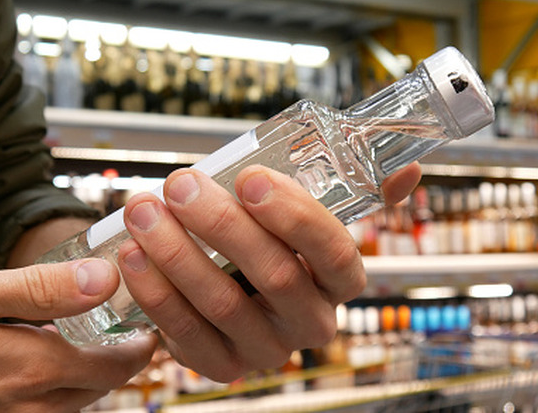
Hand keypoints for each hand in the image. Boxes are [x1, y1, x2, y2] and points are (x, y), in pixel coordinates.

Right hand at [0, 261, 155, 412]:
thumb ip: (34, 290)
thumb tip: (100, 278)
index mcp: (24, 368)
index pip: (113, 365)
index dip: (140, 342)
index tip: (148, 316)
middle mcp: (22, 405)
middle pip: (100, 388)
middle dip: (122, 356)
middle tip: (126, 320)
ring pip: (72, 402)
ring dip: (91, 371)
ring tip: (91, 332)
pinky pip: (39, 411)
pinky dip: (56, 385)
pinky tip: (41, 354)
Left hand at [116, 163, 420, 381]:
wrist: (230, 286)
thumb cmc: (266, 237)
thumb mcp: (306, 214)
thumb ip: (351, 191)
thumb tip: (407, 169)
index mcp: (339, 281)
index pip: (334, 251)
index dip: (293, 214)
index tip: (250, 175)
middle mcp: (310, 322)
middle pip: (274, 276)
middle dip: (221, 225)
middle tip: (180, 185)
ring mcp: (265, 351)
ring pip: (222, 305)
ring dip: (175, 253)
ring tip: (142, 212)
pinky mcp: (221, 368)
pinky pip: (185, 335)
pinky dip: (154, 293)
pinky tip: (130, 257)